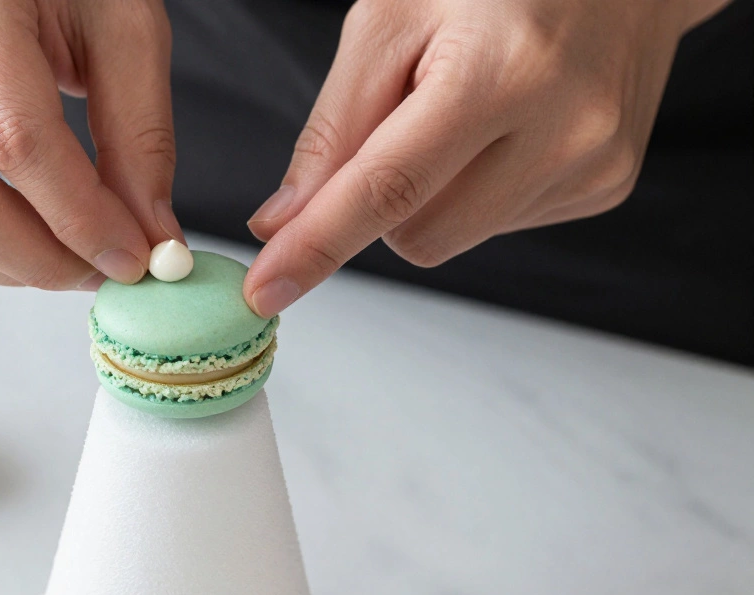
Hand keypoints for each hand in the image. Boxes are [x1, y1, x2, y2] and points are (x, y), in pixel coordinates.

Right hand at [0, 0, 181, 288]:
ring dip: (3, 268)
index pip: (15, 138)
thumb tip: (152, 242)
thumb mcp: (126, 27)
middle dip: (41, 259)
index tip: (135, 259)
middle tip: (104, 272)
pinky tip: (26, 240)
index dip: (80, 217)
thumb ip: (142, 135)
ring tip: (69, 259)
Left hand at [243, 0, 731, 317]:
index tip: (267, 290)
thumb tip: (284, 222)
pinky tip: (504, 126)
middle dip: (380, 200)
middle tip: (401, 119)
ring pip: (453, 237)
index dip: (317, 245)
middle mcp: (562, 129)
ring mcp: (594, 166)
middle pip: (416, 235)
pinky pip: (496, 223)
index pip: (387, 190)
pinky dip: (476, 188)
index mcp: (502, 74)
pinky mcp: (605, 187)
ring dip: (430, 193)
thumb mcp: (391, 17)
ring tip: (469, 106)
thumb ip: (335, 125)